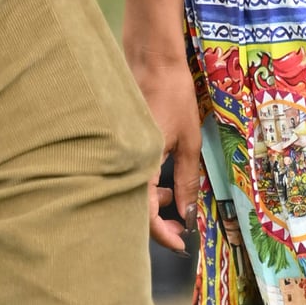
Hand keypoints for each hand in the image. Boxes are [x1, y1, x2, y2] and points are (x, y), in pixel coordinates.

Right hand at [128, 47, 204, 250]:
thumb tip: (187, 213)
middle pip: (132, 209)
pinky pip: (128, 176)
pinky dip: (144, 185)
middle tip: (179, 226)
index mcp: (139, 165)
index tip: (180, 244)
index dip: (162, 235)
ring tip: (174, 197)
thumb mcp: (188, 142)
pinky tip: (161, 179)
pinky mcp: (118, 145)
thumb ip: (186, 180)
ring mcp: (117, 152)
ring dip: (151, 203)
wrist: (152, 59)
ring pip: (130, 193)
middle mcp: (122, 161)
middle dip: (157, 223)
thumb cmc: (173, 96)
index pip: (144, 215)